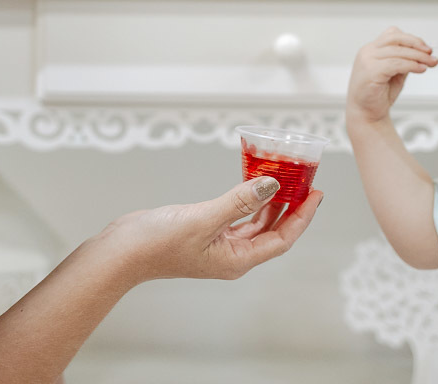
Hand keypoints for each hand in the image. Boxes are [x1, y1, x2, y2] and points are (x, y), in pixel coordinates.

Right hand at [99, 177, 322, 283]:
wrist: (121, 252)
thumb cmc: (157, 243)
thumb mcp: (204, 219)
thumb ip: (239, 201)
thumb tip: (273, 184)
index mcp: (237, 260)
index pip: (282, 239)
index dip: (301, 217)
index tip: (315, 193)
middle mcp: (232, 255)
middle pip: (272, 230)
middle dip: (290, 206)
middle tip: (303, 180)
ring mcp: (218, 245)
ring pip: (255, 222)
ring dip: (269, 201)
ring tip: (283, 177)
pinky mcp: (205, 233)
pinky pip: (236, 216)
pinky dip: (247, 200)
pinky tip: (252, 184)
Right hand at [347, 26, 437, 122]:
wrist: (366, 114)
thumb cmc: (378, 94)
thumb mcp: (394, 73)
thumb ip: (404, 61)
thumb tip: (423, 54)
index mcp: (371, 50)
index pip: (393, 34)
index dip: (412, 39)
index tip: (426, 48)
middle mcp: (367, 52)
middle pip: (396, 38)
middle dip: (417, 44)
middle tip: (431, 54)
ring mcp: (367, 60)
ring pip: (398, 51)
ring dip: (418, 56)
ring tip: (430, 63)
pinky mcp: (371, 71)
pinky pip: (396, 64)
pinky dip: (411, 65)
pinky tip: (420, 69)